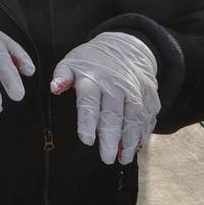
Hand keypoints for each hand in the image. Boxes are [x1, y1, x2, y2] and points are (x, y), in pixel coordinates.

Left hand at [50, 32, 159, 163]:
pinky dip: (144, 132)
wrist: (124, 46)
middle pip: (114, 113)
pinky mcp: (149, 94)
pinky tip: (137, 147)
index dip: (88, 121)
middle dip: (111, 137)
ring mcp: (135, 89)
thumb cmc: (92, 61)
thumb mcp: (71, 62)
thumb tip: (54, 88)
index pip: (89, 101)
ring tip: (123, 158)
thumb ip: (62, 76)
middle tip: (106, 158)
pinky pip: (148, 115)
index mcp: (93, 77)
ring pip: (135, 116)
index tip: (87, 140)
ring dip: (130, 139)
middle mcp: (116, 84)